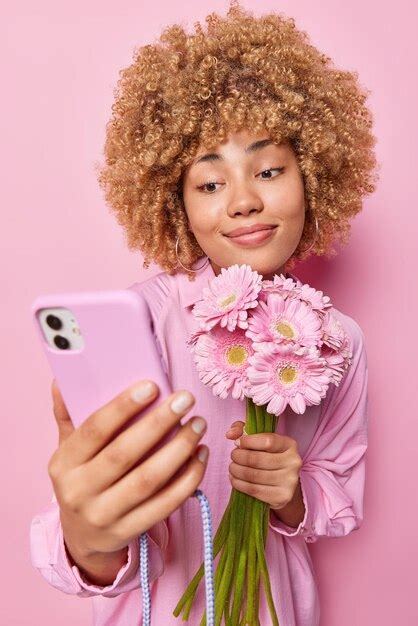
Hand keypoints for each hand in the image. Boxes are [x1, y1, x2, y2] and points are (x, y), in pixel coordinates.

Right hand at [48, 378, 208, 559]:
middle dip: (159, 423)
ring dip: (179, 449)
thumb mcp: (67, 449)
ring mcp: (104, 515)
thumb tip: (62, 379)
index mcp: (63, 464)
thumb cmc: (81, 478)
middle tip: (185, 399)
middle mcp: (79, 491)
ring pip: (148, 480)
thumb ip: (68, 415)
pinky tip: (200, 455)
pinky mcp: (129, 532)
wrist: (81, 536)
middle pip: (124, 453)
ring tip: (198, 424)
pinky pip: (165, 504)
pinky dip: (188, 479)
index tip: (151, 386)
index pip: (94, 430)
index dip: (122, 407)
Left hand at [225, 420, 301, 510]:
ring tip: (232, 468)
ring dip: (236, 471)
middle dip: (238, 457)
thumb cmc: (268, 455)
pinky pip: (254, 490)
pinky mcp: (282, 497)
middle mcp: (293, 462)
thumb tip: (230, 434)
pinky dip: (239, 484)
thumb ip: (243, 430)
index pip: (267, 441)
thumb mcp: (259, 439)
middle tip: (233, 456)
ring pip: (253, 475)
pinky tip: (235, 479)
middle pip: (257, 459)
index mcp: (289, 444)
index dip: (248, 441)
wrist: (282, 482)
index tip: (237, 443)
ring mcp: (289, 481)